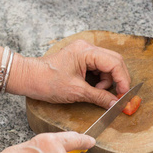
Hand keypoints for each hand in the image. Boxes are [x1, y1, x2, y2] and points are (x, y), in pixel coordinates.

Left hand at [8, 40, 130, 108]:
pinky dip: (100, 81)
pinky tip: (92, 89)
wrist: (29, 79)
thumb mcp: (77, 92)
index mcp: (86, 52)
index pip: (114, 63)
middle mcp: (87, 48)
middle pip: (114, 62)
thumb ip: (100, 97)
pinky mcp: (82, 60)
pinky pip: (99, 69)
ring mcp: (85, 53)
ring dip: (107, 82)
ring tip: (96, 93)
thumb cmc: (47, 82)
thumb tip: (116, 104)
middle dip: (118, 80)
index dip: (123, 80)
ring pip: (108, 67)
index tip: (124, 95)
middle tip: (118, 96)